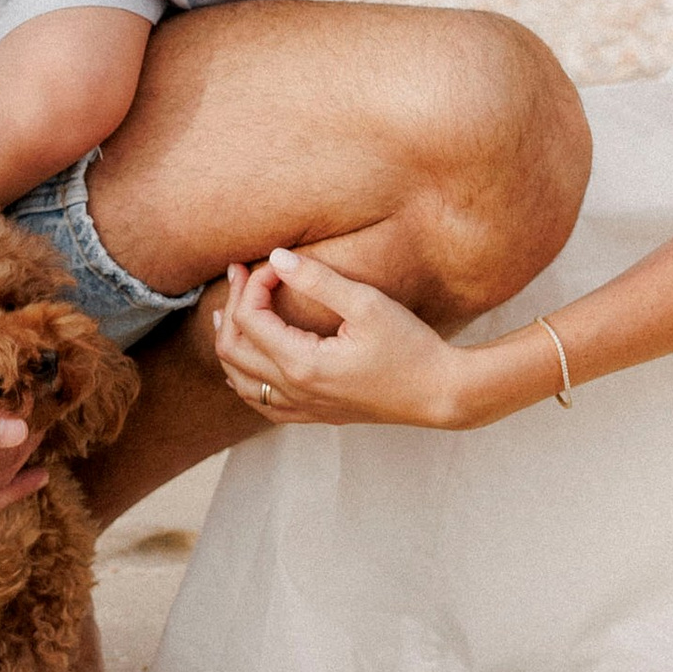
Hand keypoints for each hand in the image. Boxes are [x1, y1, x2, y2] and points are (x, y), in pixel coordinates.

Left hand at [213, 250, 469, 428]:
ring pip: (240, 381)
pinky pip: (261, 403)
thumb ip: (317, 280)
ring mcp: (303, 408)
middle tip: (241, 274)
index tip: (277, 263)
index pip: (250, 319)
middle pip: (233, 349)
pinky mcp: (315, 414)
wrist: (441, 393)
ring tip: (234, 310)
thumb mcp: (367, 304)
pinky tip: (252, 359)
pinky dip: (245, 377)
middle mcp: (294, 391)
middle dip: (233, 305)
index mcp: (302, 364)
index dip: (254, 283)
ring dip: (231, 342)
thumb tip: (277, 257)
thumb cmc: (410, 347)